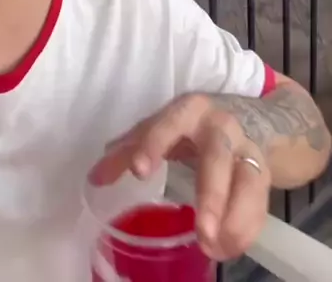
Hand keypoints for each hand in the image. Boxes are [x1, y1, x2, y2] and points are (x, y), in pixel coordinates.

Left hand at [88, 94, 270, 261]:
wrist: (252, 116)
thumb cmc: (192, 125)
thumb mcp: (162, 127)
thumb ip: (129, 149)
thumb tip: (95, 178)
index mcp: (189, 111)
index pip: (170, 124)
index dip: (154, 144)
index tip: (139, 171)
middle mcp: (222, 127)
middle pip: (217, 158)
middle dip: (211, 195)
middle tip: (201, 232)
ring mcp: (247, 150)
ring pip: (248, 183)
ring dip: (234, 219)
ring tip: (214, 248)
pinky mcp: (264, 174)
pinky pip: (260, 204)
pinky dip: (246, 229)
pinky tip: (227, 248)